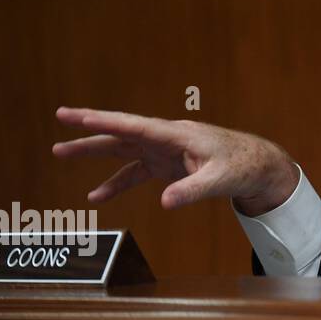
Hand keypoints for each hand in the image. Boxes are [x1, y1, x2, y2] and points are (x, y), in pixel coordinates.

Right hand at [52, 107, 300, 216]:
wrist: (260, 166)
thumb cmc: (243, 166)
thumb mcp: (220, 181)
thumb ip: (191, 191)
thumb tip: (164, 203)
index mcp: (178, 135)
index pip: (136, 125)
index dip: (106, 121)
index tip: (78, 116)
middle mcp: (168, 138)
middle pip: (123, 131)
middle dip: (90, 126)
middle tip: (60, 118)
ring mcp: (166, 150)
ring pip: (124, 148)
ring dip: (94, 151)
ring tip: (61, 152)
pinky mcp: (168, 163)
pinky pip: (136, 171)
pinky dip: (117, 181)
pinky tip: (98, 195)